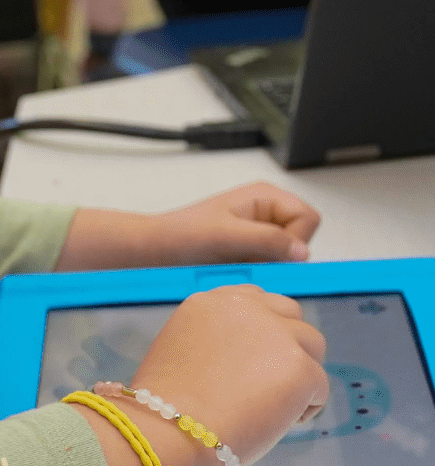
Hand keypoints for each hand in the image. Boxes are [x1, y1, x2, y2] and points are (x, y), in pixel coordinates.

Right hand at [75, 284, 327, 465]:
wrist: (169, 431)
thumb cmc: (165, 408)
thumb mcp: (182, 351)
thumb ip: (216, 342)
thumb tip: (246, 362)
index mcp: (211, 301)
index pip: (255, 299)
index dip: (262, 330)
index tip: (257, 358)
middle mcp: (245, 307)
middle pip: (290, 315)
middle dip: (288, 346)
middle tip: (273, 383)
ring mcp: (276, 334)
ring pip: (312, 345)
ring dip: (300, 373)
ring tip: (277, 408)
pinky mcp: (298, 366)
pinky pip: (319, 385)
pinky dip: (307, 406)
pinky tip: (282, 424)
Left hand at [144, 183, 320, 264]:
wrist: (157, 248)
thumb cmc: (185, 235)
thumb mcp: (227, 236)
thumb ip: (267, 240)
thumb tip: (303, 252)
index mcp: (265, 195)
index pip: (308, 217)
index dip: (295, 240)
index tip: (269, 253)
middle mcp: (267, 209)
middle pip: (301, 238)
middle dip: (280, 255)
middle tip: (248, 258)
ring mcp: (260, 229)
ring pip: (287, 255)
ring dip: (267, 264)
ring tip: (237, 262)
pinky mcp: (251, 248)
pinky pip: (271, 264)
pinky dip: (257, 270)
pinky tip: (235, 268)